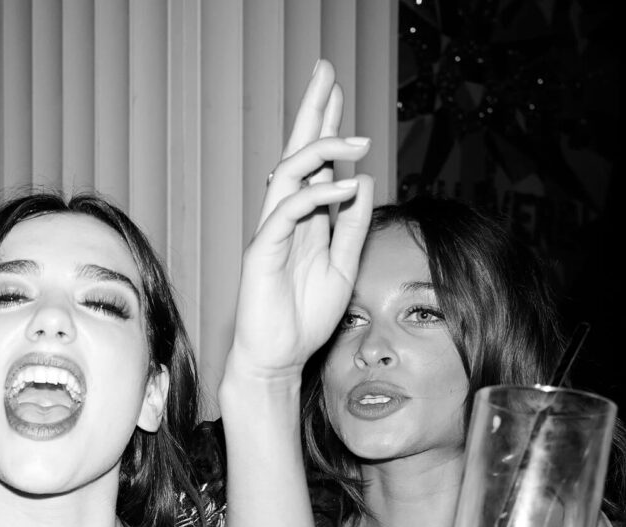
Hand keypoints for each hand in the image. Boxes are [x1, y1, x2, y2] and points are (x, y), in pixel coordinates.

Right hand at [225, 58, 373, 385]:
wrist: (278, 358)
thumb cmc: (304, 319)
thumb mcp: (342, 266)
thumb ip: (351, 227)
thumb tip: (363, 182)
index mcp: (304, 220)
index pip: (315, 162)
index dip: (325, 123)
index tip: (337, 88)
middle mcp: (284, 218)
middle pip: (297, 152)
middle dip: (312, 110)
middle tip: (324, 70)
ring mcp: (271, 232)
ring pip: (289, 173)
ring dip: (323, 149)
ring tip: (356, 137)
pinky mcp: (262, 251)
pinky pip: (288, 211)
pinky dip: (317, 194)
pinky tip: (344, 184)